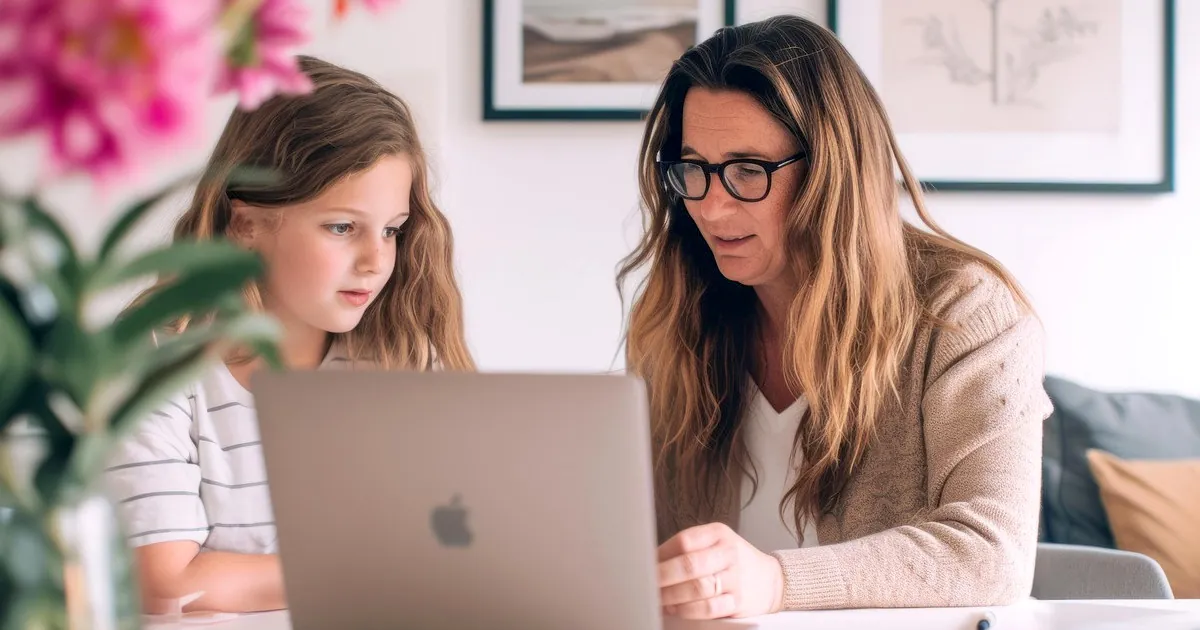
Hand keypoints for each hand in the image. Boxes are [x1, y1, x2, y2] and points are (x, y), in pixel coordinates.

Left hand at [656, 522, 784, 619]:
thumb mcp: (715, 543)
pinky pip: (709, 608)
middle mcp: (728, 553)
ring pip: (698, 588)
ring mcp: (735, 578)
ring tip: (659, 599)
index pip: (684, 541)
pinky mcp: (738, 601)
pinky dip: (688, 610)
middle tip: (646, 584)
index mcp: (718, 533)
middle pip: (689, 565)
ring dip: (672, 596)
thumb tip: (651, 561)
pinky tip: (677, 609)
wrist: (769, 580)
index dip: (660, 555)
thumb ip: (687, 548)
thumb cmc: (731, 561)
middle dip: (662, 577)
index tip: (645, 565)